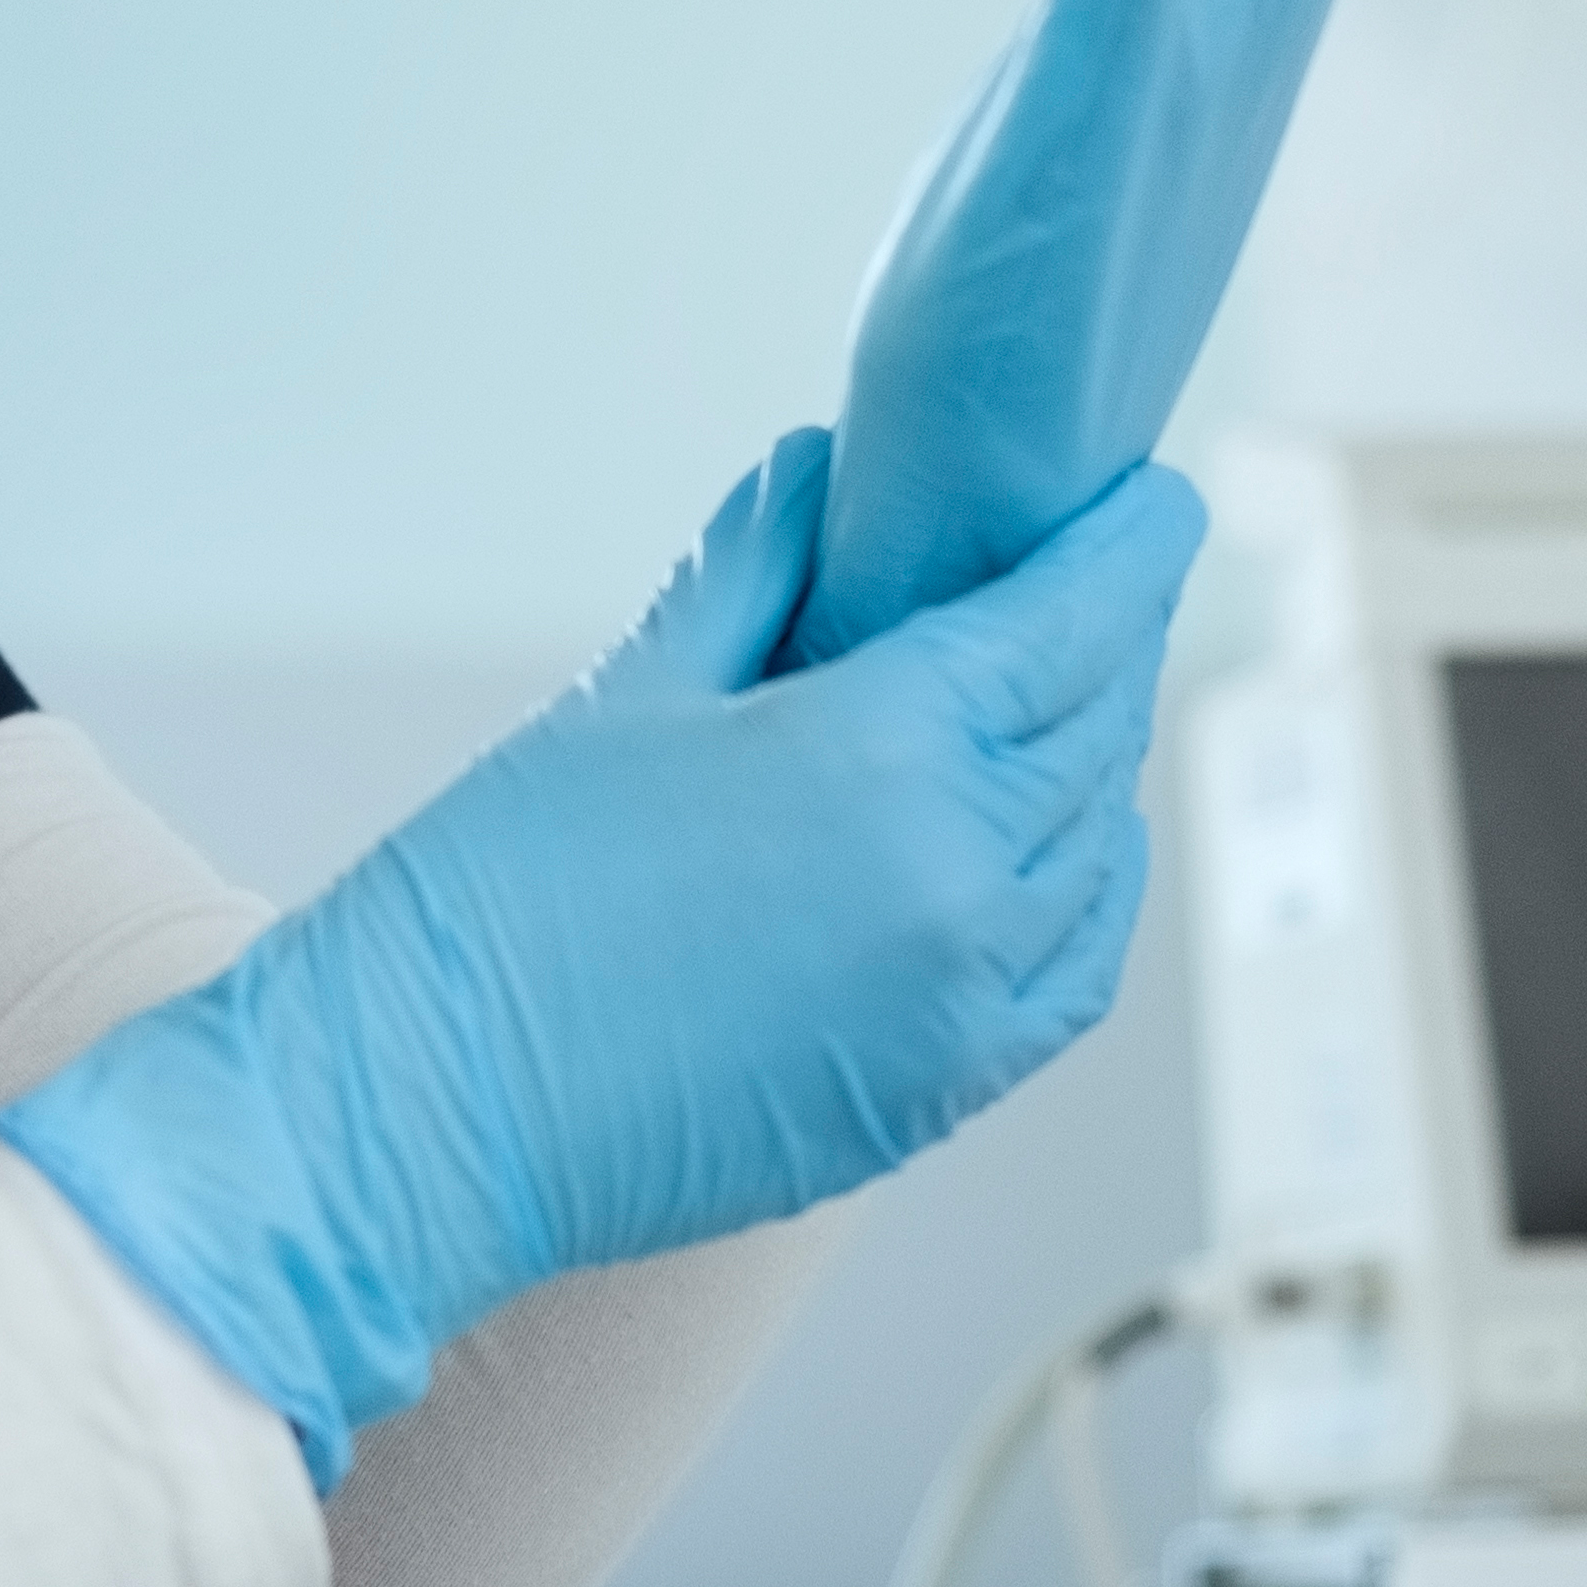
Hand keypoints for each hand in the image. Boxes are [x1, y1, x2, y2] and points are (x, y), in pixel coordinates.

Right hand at [0, 434, 1203, 1471]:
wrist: (432, 1110)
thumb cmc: (499, 894)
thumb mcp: (629, 693)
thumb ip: (752, 571)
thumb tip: (820, 475)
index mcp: (883, 749)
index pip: (1070, 621)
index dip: (1127, 548)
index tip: (1154, 501)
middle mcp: (957, 875)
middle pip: (1097, 728)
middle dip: (1113, 641)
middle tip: (1100, 584)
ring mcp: (961, 997)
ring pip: (1100, 852)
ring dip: (1101, 765)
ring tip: (1071, 707)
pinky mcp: (939, 1091)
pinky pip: (1072, 974)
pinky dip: (1093, 896)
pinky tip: (1070, 854)